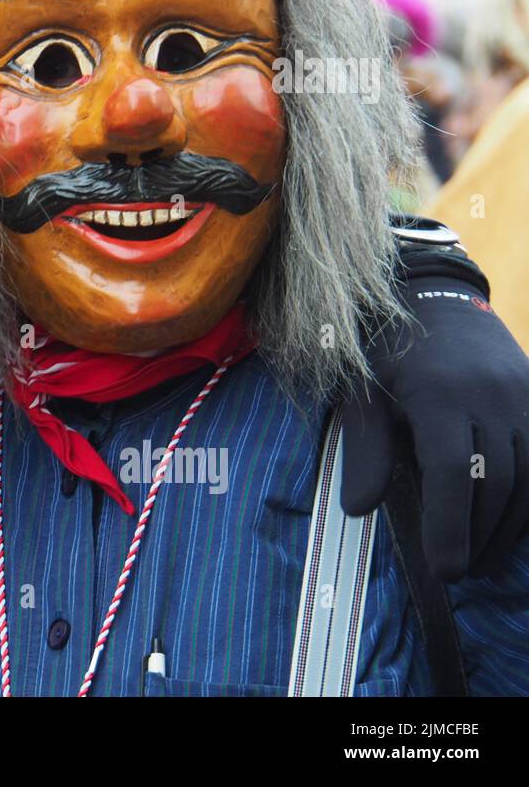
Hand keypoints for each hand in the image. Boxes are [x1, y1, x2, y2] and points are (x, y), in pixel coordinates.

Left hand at [341, 278, 528, 579]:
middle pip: (497, 483)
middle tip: (457, 572)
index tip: (444, 570)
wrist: (431, 297)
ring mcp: (524, 393)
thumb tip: (358, 508)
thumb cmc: (387, 351)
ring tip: (479, 557)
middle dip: (478, 536)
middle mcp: (491, 393)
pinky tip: (508, 524)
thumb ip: (365, 450)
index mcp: (439, 392)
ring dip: (507, 527)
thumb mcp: (363, 393)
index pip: (453, 471)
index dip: (449, 526)